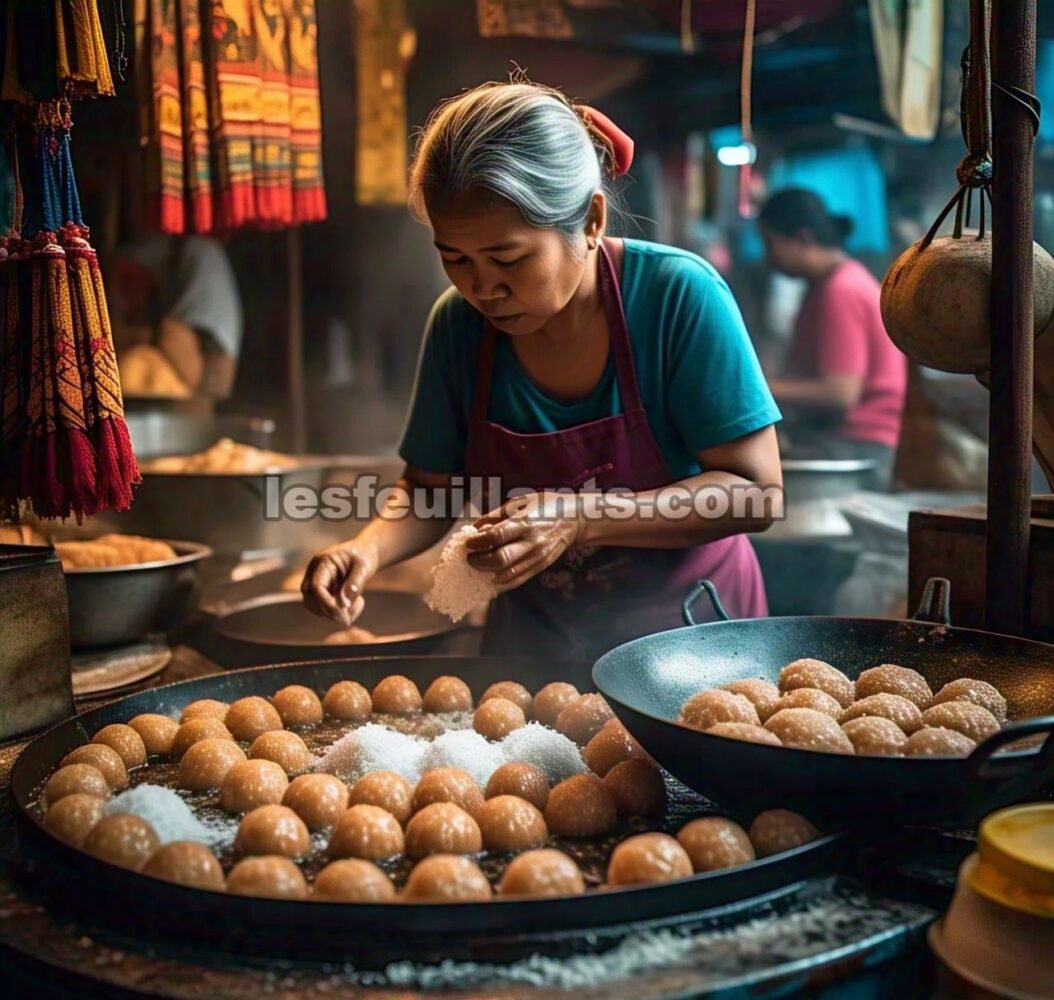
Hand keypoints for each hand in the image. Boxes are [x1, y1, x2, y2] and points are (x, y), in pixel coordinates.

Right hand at [301, 538, 379, 626]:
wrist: (365, 551)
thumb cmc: (364, 555)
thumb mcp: (363, 567)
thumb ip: (354, 584)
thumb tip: (343, 604)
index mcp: (323, 562)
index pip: (316, 586)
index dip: (326, 601)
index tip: (344, 609)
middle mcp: (315, 572)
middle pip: (310, 599)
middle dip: (329, 610)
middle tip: (350, 612)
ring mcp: (316, 582)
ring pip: (315, 607)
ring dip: (334, 613)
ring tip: (358, 603)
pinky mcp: (322, 591)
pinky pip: (324, 608)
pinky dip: (338, 612)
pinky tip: (356, 603)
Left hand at [465, 491, 584, 592]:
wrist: (575, 519)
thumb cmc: (544, 505)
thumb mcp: (521, 502)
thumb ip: (496, 515)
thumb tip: (474, 527)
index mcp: (526, 522)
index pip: (497, 536)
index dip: (478, 542)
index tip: (467, 543)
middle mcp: (532, 541)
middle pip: (501, 559)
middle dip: (479, 561)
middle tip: (469, 558)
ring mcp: (538, 556)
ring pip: (508, 573)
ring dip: (488, 573)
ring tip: (477, 566)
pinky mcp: (541, 566)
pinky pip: (519, 580)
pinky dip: (502, 582)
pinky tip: (491, 578)